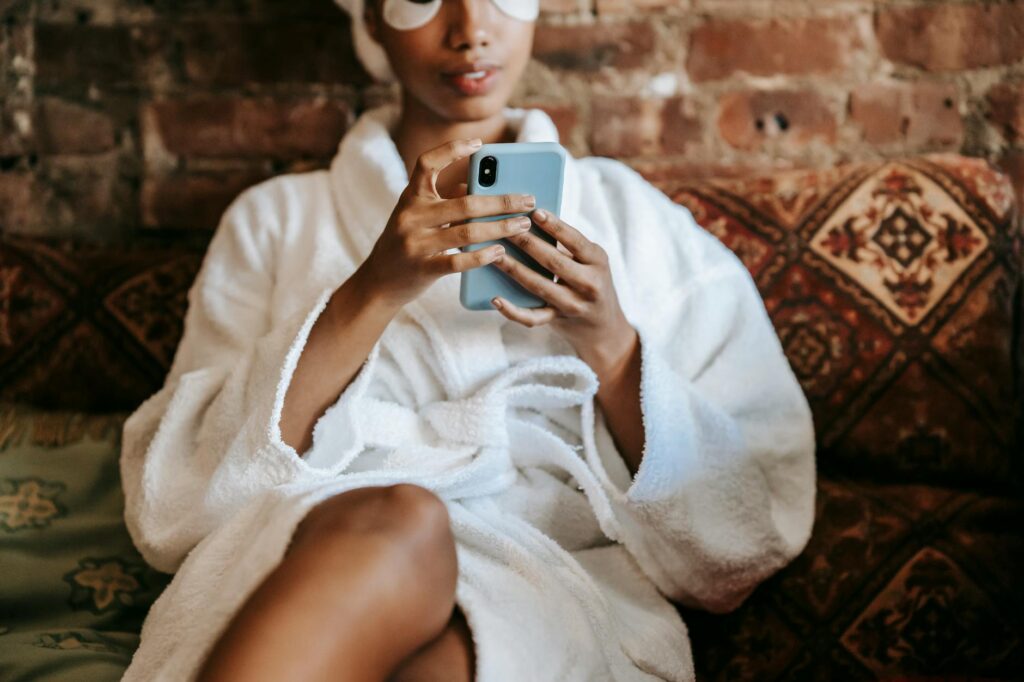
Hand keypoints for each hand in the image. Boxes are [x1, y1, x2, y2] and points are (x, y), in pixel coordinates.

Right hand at [358, 138, 537, 308]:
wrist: (378, 282)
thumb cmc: (407, 243)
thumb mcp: (419, 216)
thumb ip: (447, 200)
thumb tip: (484, 188)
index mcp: (410, 197)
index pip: (426, 163)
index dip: (451, 150)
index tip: (479, 144)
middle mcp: (410, 216)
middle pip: (465, 203)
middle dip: (502, 202)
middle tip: (528, 201)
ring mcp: (415, 243)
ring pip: (467, 232)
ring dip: (500, 228)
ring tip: (523, 226)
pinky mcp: (422, 268)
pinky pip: (458, 262)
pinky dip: (482, 256)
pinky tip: (501, 252)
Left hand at [490, 209, 636, 372]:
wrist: (604, 326)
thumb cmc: (591, 281)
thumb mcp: (591, 261)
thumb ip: (568, 245)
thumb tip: (532, 219)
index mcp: (597, 261)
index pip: (575, 241)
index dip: (555, 226)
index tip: (536, 212)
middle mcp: (588, 284)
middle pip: (553, 262)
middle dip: (527, 243)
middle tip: (505, 228)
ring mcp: (573, 304)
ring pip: (539, 286)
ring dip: (514, 269)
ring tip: (495, 255)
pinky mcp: (557, 320)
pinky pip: (532, 317)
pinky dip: (512, 311)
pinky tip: (496, 299)